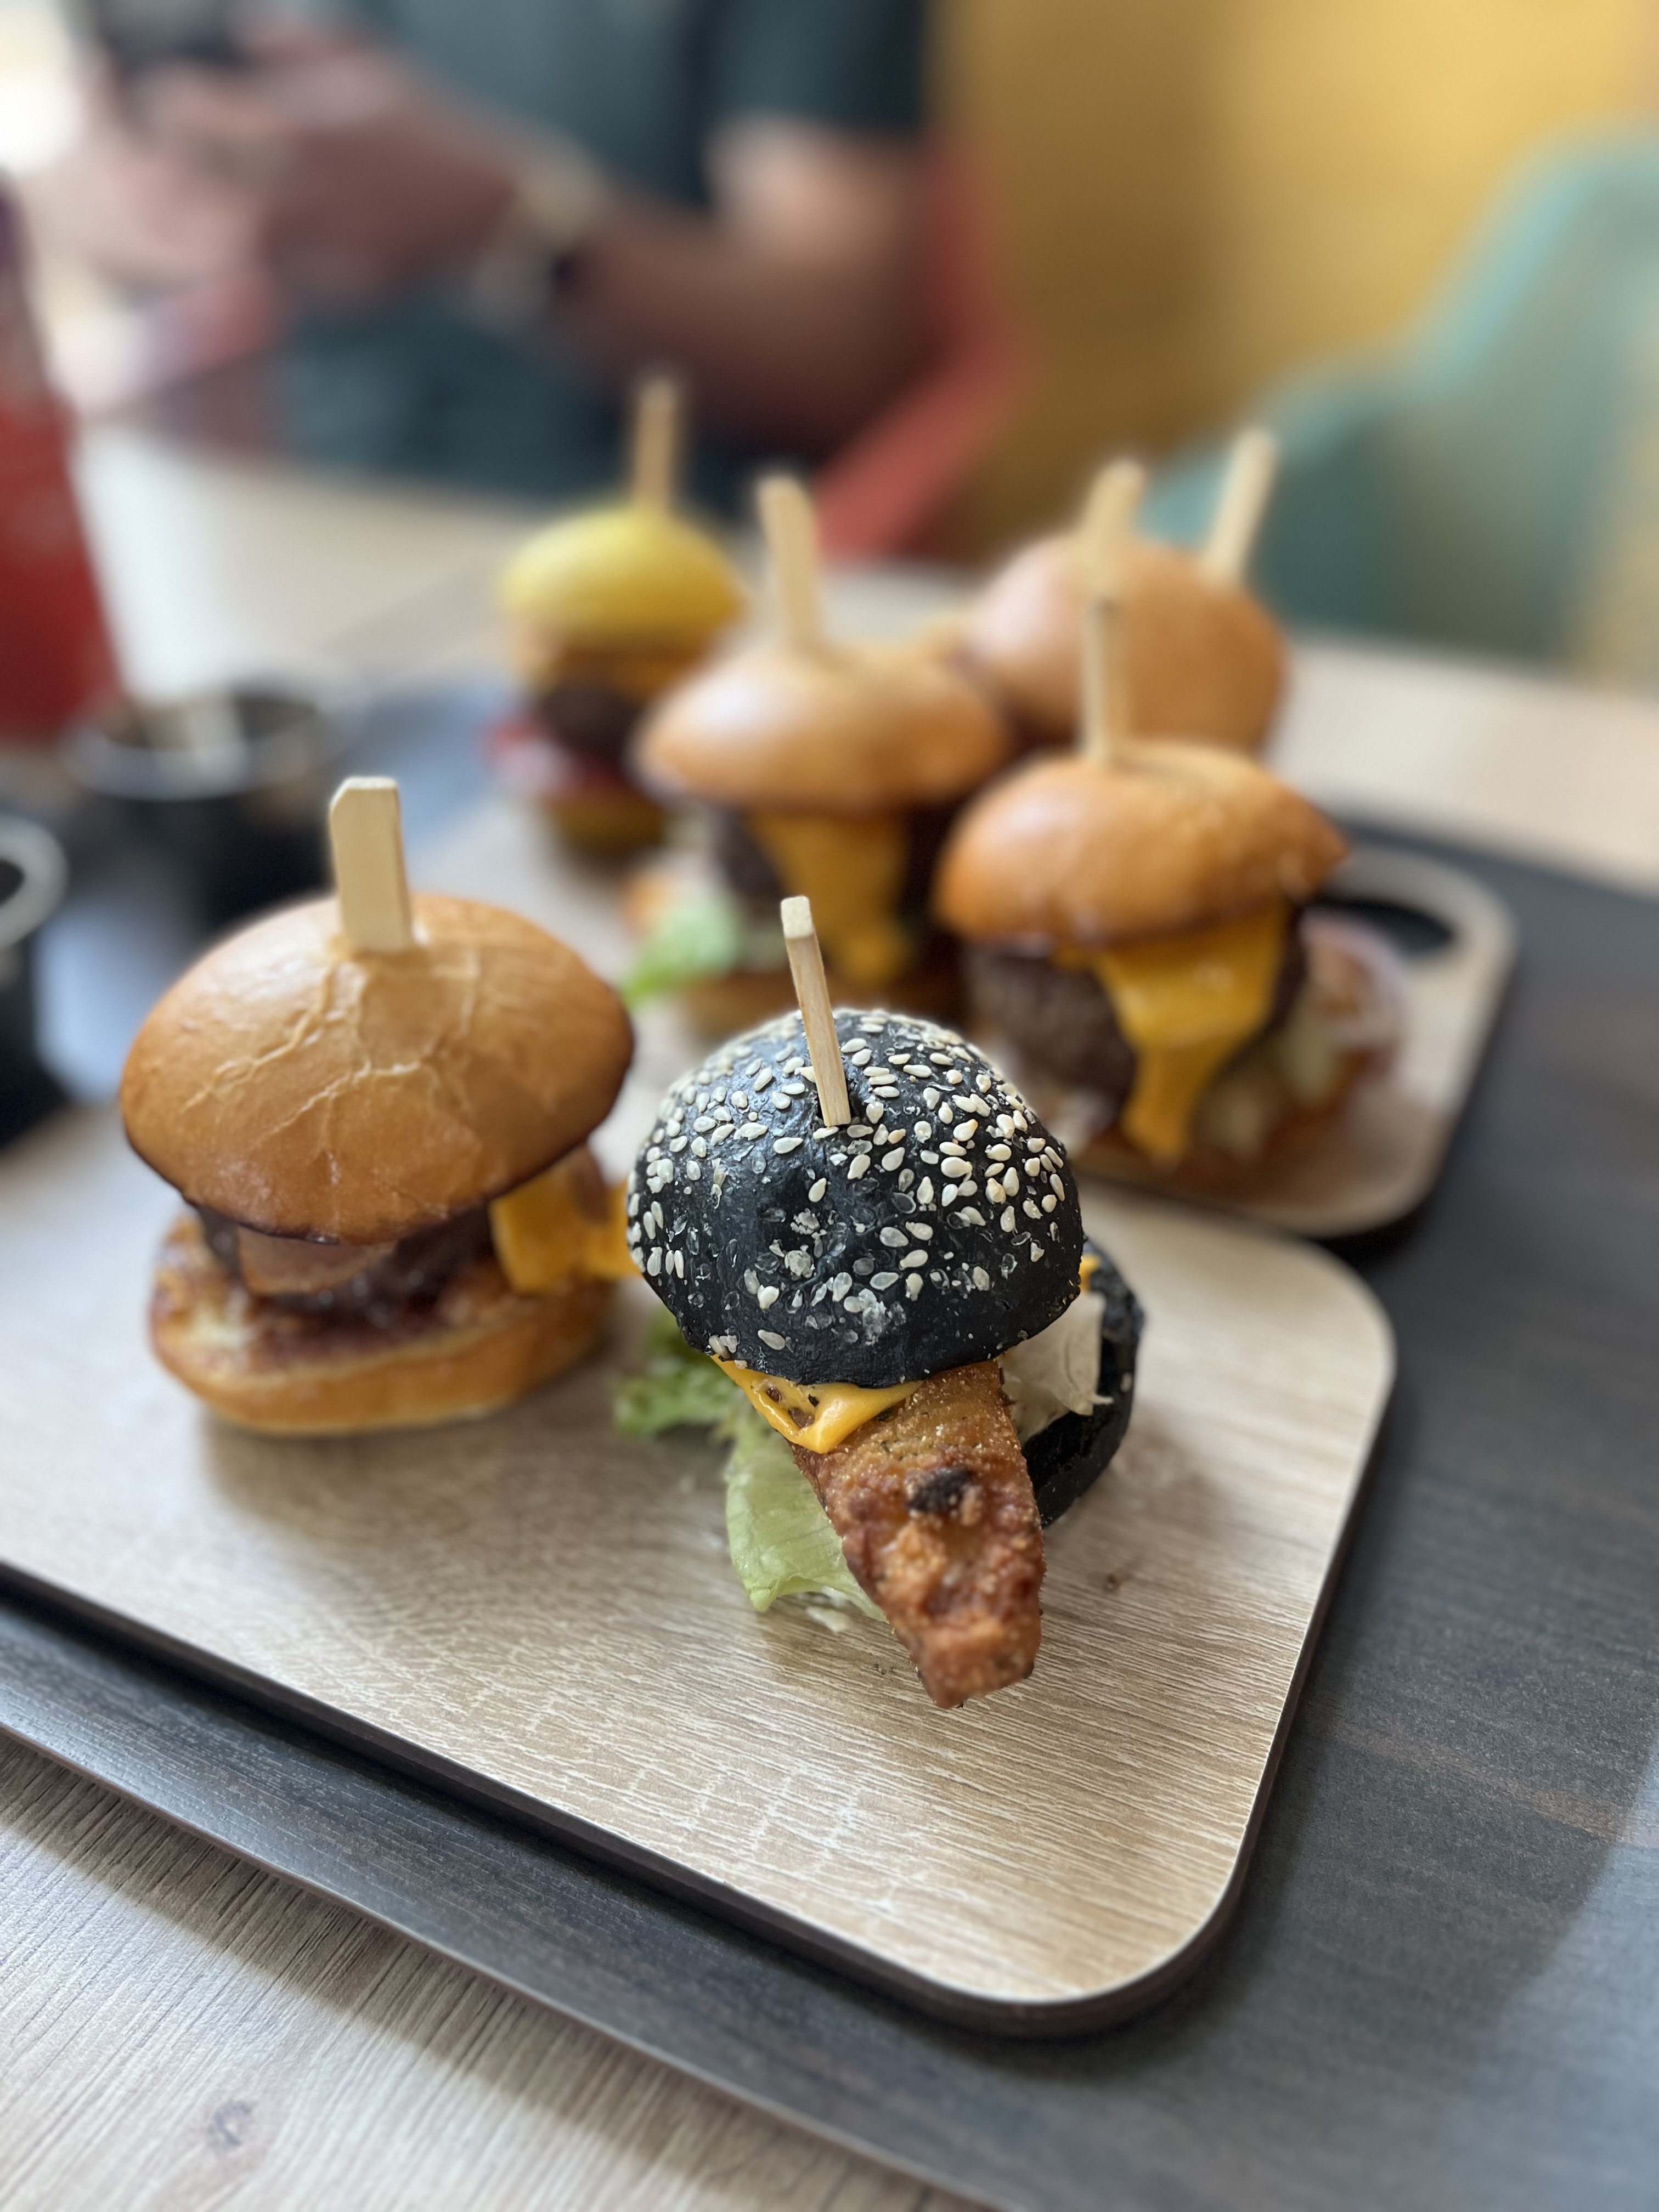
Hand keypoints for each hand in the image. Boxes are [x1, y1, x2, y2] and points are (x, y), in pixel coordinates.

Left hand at [131, 27, 519, 304]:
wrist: (493, 212)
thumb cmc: (433, 130)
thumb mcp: (369, 66)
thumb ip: (298, 41)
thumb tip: (244, 29)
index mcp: (296, 129)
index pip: (188, 112)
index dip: (166, 104)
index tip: (169, 103)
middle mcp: (298, 193)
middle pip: (193, 190)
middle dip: (180, 176)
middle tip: (184, 167)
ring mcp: (318, 248)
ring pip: (232, 243)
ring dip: (224, 224)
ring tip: (236, 206)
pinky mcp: (339, 287)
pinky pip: (288, 275)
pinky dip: (280, 259)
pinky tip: (294, 239)